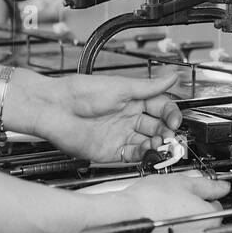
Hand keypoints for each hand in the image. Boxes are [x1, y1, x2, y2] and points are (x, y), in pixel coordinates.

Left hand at [32, 72, 183, 163]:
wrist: (56, 109)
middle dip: (166, 132)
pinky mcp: (111, 151)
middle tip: (170, 136)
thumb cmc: (81, 92)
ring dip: (156, 144)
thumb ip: (149, 87)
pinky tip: (146, 151)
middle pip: (157, 127)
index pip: (161, 108)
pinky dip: (142, 155)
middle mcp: (128, 118)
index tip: (175, 120)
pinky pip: (132, 156)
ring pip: (147, 143)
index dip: (170, 114)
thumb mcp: (120, 86)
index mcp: (133, 100)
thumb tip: (171, 76)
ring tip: (158, 143)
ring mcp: (120, 135)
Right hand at [92, 172, 230, 232]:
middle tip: (174, 201)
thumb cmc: (149, 200)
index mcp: (210, 220)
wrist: (122, 216)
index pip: (216, 206)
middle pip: (203, 223)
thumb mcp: (182, 182)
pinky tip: (157, 228)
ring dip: (181, 228)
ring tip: (163, 214)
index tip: (191, 194)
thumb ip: (208, 185)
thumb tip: (222, 186)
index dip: (203, 197)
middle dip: (193, 213)